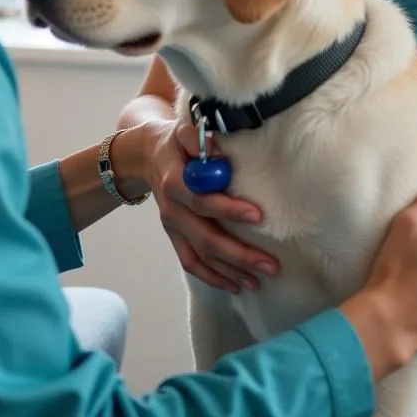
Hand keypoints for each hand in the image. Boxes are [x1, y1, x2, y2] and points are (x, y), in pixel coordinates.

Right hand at [140, 119, 278, 293]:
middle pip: (204, 237)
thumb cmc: (175, 141)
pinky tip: (235, 286)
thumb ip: (197, 137)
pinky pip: (190, 263)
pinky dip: (212, 277)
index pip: (201, 200)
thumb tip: (215, 147)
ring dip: (229, 271)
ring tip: (258, 282)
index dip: (228, 210)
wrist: (146, 155)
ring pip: (200, 256)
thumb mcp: (183, 130)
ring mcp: (172, 227)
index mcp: (175, 181)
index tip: (257, 216)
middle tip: (270, 264)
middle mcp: (172, 209)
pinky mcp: (174, 236)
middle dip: (239, 254)